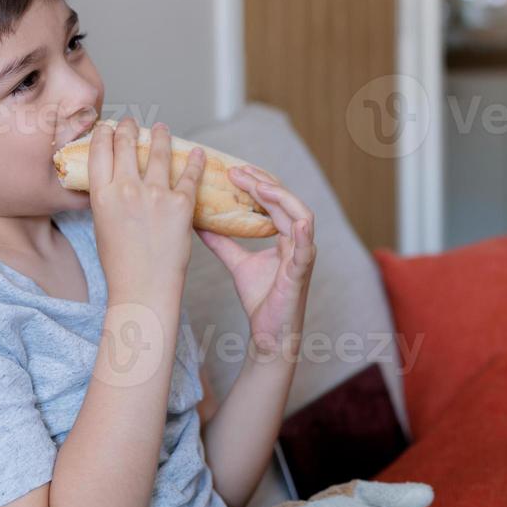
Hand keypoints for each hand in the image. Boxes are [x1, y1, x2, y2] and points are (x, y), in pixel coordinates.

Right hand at [88, 117, 205, 303]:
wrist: (144, 288)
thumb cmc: (121, 265)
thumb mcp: (102, 226)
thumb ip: (107, 200)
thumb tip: (114, 182)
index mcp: (102, 195)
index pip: (100, 151)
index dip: (105, 133)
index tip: (110, 126)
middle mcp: (126, 189)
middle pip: (126, 144)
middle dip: (129, 128)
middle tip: (133, 122)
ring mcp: (155, 195)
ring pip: (158, 152)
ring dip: (161, 136)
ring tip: (163, 129)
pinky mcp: (181, 204)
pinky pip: (190, 175)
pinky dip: (195, 161)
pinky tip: (197, 152)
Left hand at [197, 166, 315, 355]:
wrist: (268, 335)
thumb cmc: (261, 299)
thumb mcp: (237, 263)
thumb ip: (223, 243)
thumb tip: (200, 223)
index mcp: (286, 237)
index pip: (275, 201)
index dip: (257, 183)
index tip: (234, 171)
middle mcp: (298, 242)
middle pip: (286, 202)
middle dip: (263, 183)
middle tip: (238, 172)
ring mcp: (302, 256)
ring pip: (301, 216)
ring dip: (281, 198)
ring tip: (260, 186)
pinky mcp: (300, 274)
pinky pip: (307, 250)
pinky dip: (304, 234)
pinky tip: (297, 223)